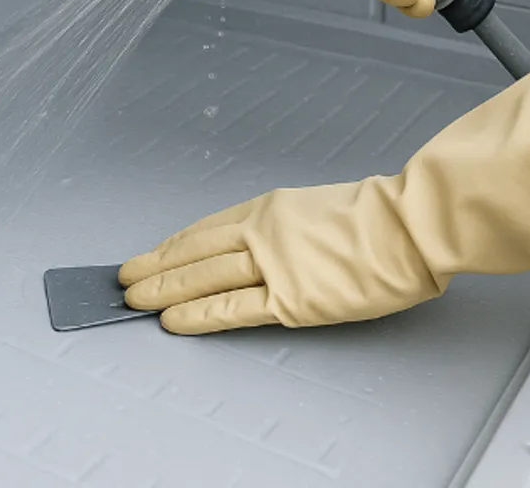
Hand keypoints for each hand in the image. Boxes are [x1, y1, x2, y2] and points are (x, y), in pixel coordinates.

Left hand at [120, 38, 529, 333]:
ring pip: (202, 277)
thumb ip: (283, 226)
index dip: (172, 245)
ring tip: (134, 299)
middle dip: (153, 266)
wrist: (406, 226)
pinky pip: (233, 308)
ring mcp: (272, 265)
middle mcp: (260, 232)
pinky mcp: (290, 299)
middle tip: (123, 278)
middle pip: (193, 252)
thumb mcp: (315, 208)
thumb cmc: (373, 215)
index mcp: (267, 207)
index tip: (150, 254)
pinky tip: (173, 321)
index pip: (204, 229)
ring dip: (163, 289)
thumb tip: (263, 244)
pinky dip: (198, 315)